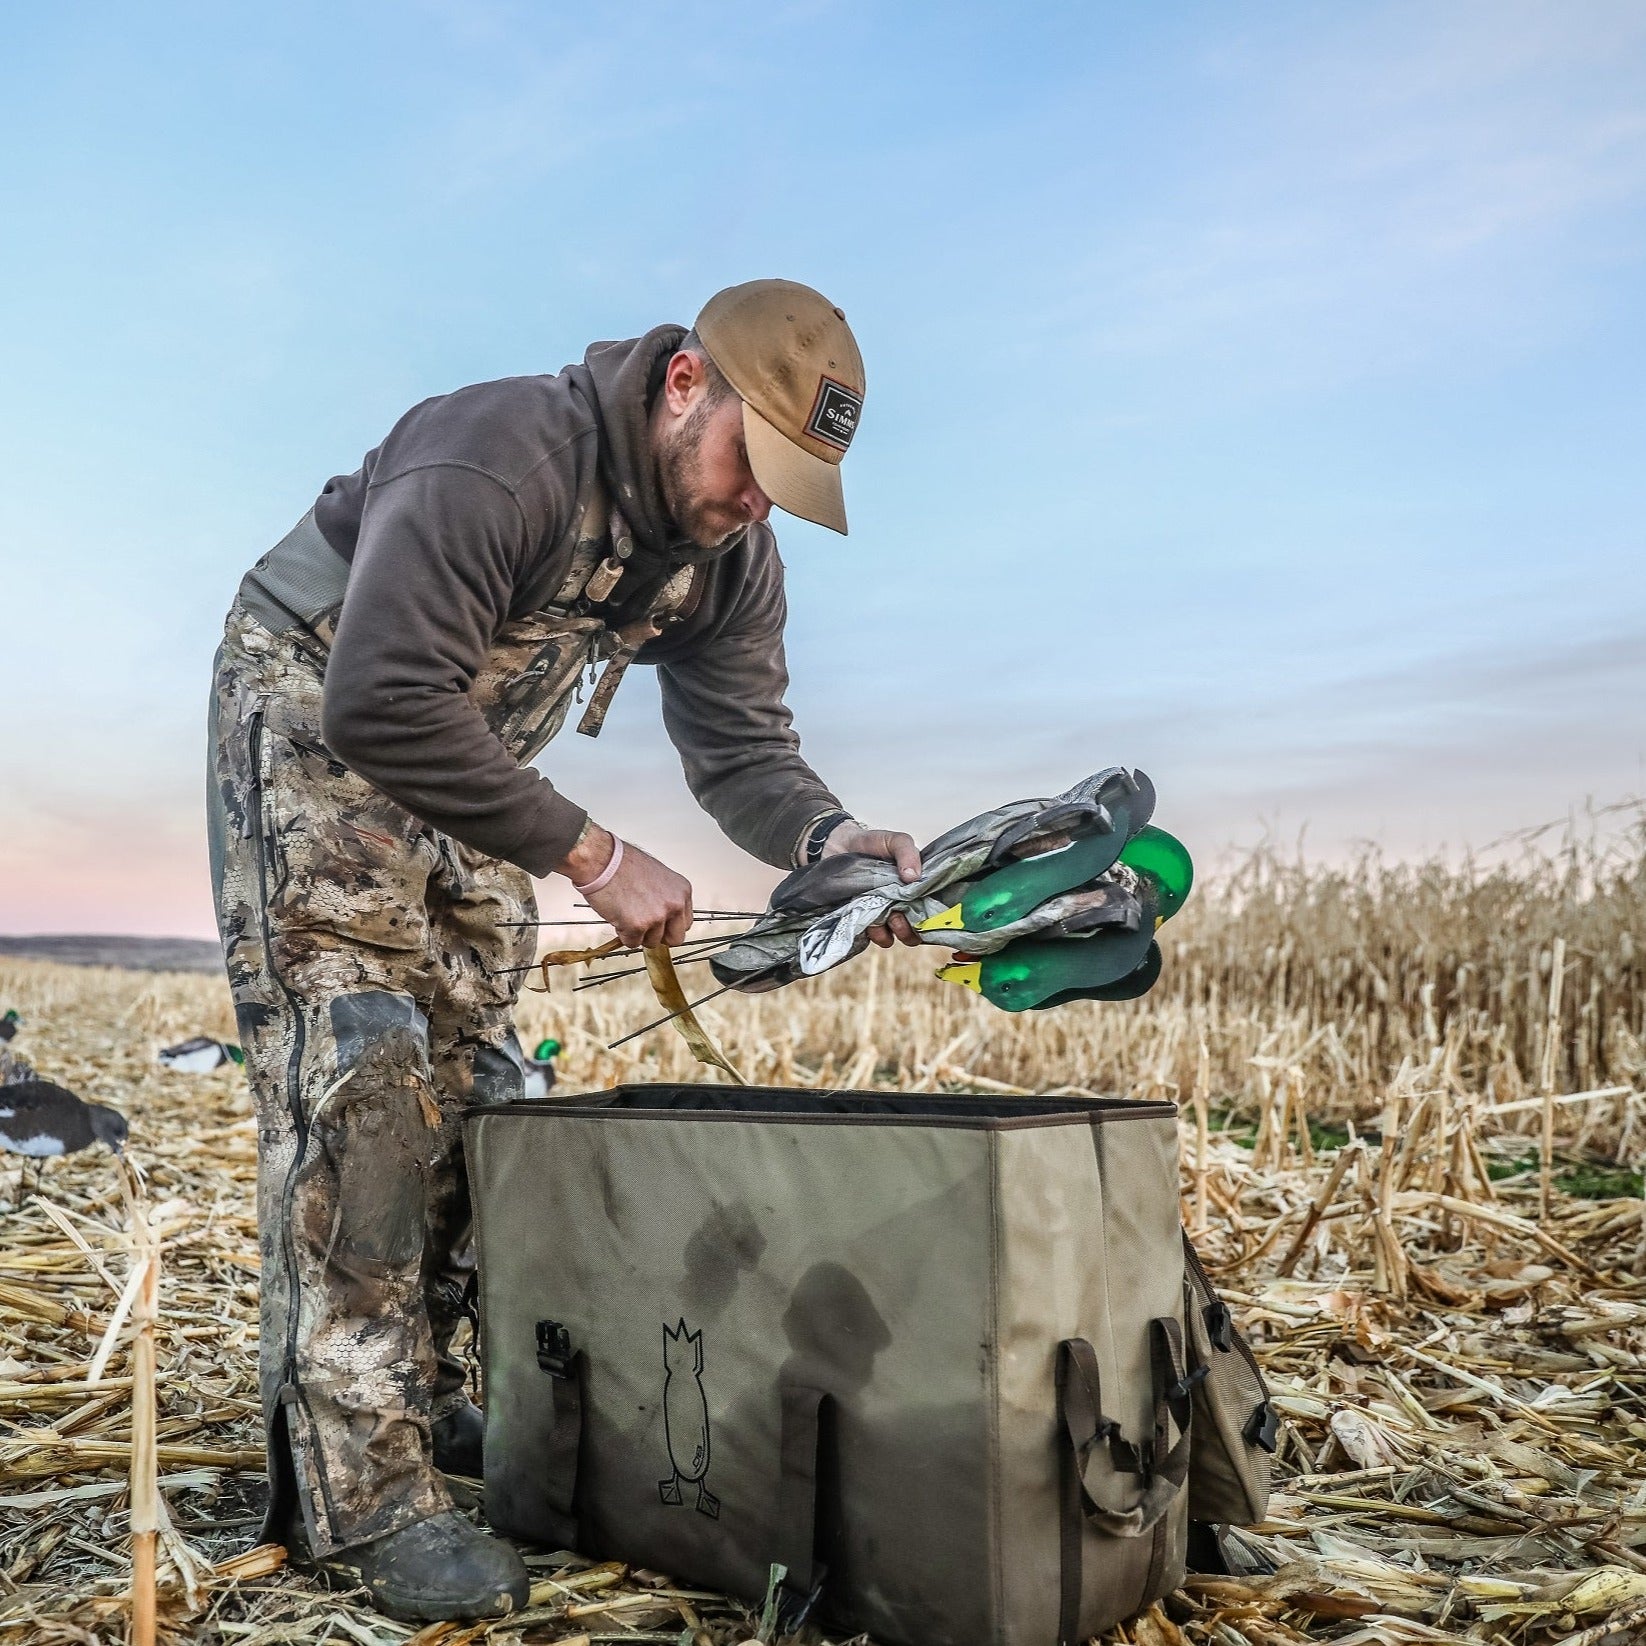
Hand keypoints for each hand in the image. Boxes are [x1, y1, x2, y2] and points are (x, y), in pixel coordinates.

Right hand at [558, 825, 693, 948]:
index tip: (659, 923)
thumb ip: (666, 898)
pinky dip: (623, 934)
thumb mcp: (658, 877)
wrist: (601, 860)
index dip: (670, 926)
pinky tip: (618, 914)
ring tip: (626, 912)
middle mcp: (674, 904)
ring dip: (638, 933)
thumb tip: (665, 917)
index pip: (686, 923)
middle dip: (659, 936)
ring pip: (651, 943)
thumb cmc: (623, 864)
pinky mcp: (637, 926)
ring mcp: (657, 916)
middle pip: (675, 939)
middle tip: (644, 926)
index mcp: (682, 891)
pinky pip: (632, 943)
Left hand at [823, 823, 923, 946]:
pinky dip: (871, 932)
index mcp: (914, 889)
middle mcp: (901, 905)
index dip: (930, 917)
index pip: (930, 911)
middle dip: (908, 929)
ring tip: (881, 916)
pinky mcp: (862, 921)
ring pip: (893, 936)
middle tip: (897, 915)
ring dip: (889, 931)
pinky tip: (864, 917)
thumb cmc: (871, 843)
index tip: (922, 912)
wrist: (837, 845)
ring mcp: (881, 915)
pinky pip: (870, 936)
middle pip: (914, 930)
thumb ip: (908, 853)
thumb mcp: (896, 841)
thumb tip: (913, 877)